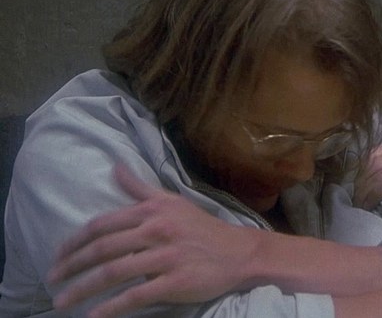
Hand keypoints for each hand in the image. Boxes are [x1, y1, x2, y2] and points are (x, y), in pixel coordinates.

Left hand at [48, 166, 259, 317]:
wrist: (240, 252)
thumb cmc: (203, 228)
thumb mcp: (172, 202)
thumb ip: (139, 189)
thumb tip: (115, 167)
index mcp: (152, 212)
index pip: (102, 225)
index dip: (75, 242)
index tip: (57, 256)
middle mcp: (156, 231)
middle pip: (103, 249)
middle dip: (71, 266)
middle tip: (52, 280)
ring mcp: (166, 257)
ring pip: (113, 273)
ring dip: (82, 288)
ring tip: (61, 302)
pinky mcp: (176, 282)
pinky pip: (136, 295)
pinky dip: (110, 308)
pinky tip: (93, 317)